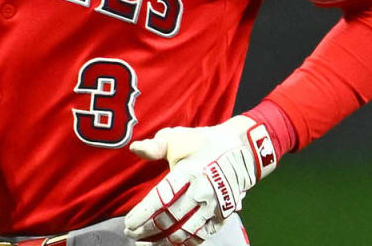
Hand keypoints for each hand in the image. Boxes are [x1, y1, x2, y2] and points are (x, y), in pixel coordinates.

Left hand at [124, 115, 277, 244]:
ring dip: (164, 241)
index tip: (129, 224)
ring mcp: (214, 206)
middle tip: (131, 234)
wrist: (242, 150)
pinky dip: (186, 243)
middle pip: (170, 219)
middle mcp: (202, 192)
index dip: (143, 214)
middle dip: (147, 230)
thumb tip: (134, 148)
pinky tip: (170, 243)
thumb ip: (155, 146)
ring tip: (146, 244)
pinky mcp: (224, 215)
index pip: (161, 199)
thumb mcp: (178, 137)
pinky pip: (203, 236)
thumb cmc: (202, 143)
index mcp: (188, 172)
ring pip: (186, 232)